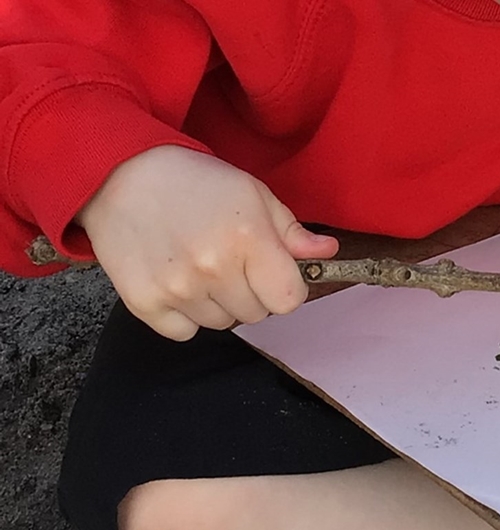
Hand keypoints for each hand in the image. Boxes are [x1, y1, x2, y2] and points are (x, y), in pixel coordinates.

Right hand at [76, 146, 337, 340]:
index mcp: (250, 240)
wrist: (118, 173)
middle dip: (249, 292)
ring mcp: (177, 289)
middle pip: (256, 315)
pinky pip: (183, 332)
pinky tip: (175, 280)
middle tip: (226, 260)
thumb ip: (292, 232)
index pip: (289, 301)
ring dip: (216, 303)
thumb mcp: (253, 194)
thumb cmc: (195, 182)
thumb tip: (328, 252)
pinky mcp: (144, 302)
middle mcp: (214, 268)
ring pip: (221, 324)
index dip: (284, 288)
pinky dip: (183, 315)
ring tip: (197, 265)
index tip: (269, 272)